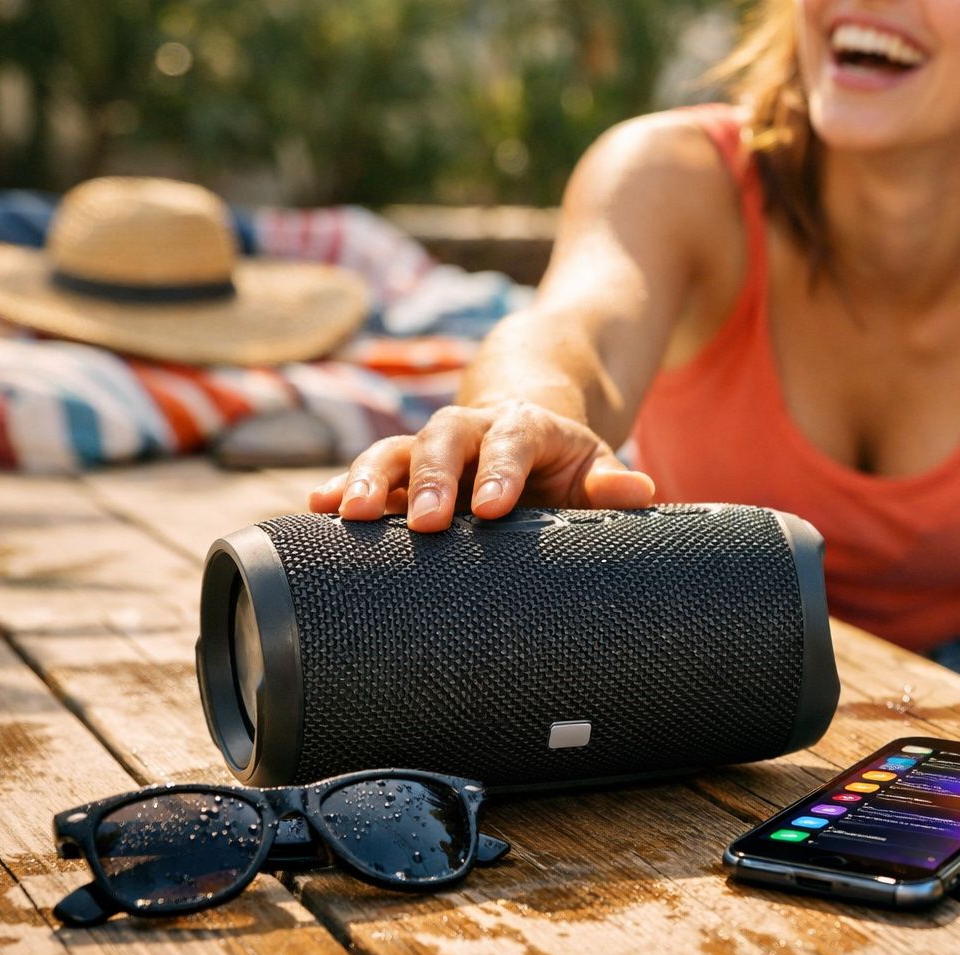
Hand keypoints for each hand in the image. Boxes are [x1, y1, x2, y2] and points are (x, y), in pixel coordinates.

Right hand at [307, 400, 655, 531]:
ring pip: (396, 450)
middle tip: (429, 521)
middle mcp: (470, 428)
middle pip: (444, 438)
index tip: (493, 507)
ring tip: (352, 513)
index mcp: (523, 426)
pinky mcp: (402, 468)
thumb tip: (641, 490)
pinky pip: (368, 471)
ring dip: (373, 478)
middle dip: (433, 478)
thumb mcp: (591, 467)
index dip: (501, 471)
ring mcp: (431, 447)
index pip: (512, 441)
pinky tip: (318, 508)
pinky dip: (342, 486)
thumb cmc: (562, 464)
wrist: (524, 428)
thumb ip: (610, 482)